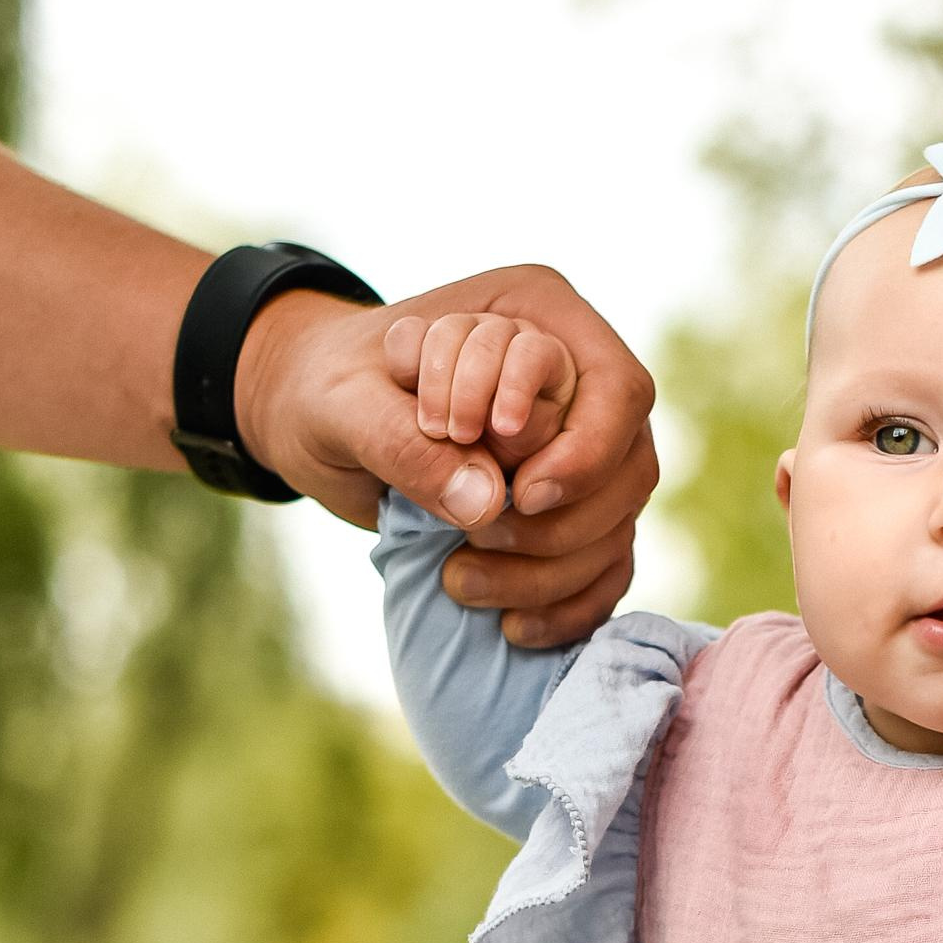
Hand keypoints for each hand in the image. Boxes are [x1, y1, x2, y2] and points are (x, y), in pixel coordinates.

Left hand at [235, 261, 658, 647]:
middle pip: (628, 463)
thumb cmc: (328, 388)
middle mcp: (575, 381)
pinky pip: (604, 571)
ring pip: (617, 523)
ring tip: (459, 580)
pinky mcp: (567, 513)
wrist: (313, 419)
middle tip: (474, 538)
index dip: (581, 450)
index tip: (516, 491)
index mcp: (537, 314)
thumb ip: (406, 443)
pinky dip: (567, 608)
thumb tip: (489, 505)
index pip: (614, 388)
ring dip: (552, 571)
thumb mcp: (344, 405)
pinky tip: (511, 627)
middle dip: (562, 520)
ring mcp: (579, 452)